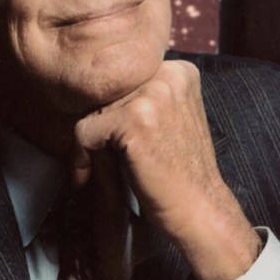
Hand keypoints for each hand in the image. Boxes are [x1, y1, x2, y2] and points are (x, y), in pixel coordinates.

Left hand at [72, 61, 260, 279]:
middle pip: (108, 94)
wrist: (200, 208)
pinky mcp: (134, 118)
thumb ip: (147, 98)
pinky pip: (85, 131)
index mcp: (180, 71)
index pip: (126, 81)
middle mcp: (169, 74)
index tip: (108, 143)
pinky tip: (86, 178)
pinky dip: (80, 157)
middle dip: (100, 128)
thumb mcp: (173, 119)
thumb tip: (96, 88)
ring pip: (93, 110)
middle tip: (97, 160)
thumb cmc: (182, 172)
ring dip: (89, 144)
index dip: (113, 113)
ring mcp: (153, 94)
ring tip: (95, 170)